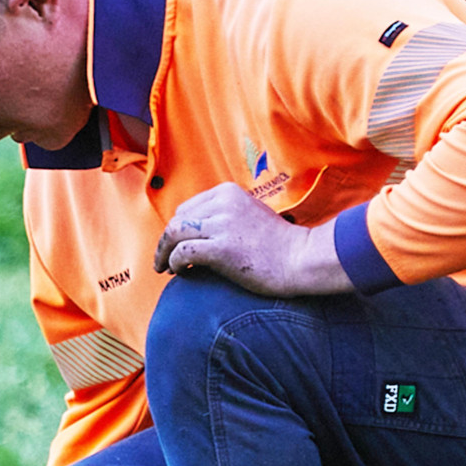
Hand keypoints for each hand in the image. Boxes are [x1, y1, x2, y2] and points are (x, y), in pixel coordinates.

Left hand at [154, 182, 352, 295]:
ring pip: (174, 233)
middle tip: (164, 262)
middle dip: (166, 242)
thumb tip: (196, 233)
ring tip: (165, 268)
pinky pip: (183, 252)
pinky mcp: (222, 248)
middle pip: (177, 220)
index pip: (187, 208)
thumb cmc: (279, 245)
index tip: (174, 247)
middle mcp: (223, 203)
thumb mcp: (250, 215)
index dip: (178, 229)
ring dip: (163, 253)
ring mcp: (222, 224)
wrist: (302, 259)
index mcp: (228, 193)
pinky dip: (175, 262)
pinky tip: (180, 272)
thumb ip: (225, 216)